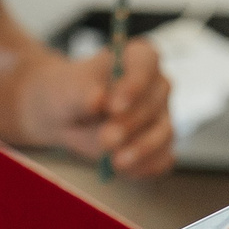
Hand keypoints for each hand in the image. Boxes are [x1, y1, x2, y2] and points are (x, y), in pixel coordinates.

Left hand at [20, 37, 176, 177]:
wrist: (65, 115)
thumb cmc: (69, 92)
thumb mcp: (67, 88)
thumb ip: (81, 92)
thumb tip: (98, 99)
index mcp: (138, 58)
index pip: (147, 63)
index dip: (135, 84)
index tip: (114, 106)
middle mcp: (156, 85)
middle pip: (155, 102)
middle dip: (131, 123)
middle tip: (106, 138)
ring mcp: (161, 116)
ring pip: (163, 132)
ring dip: (142, 148)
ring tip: (115, 160)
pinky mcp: (159, 145)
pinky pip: (162, 158)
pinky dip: (146, 166)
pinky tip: (125, 170)